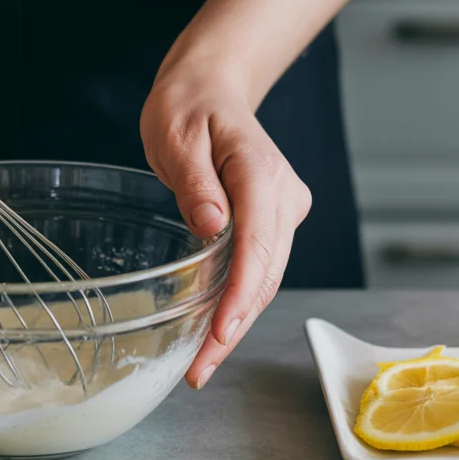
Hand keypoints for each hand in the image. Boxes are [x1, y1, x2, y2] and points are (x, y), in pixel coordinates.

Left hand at [140, 54, 311, 388]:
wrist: (209, 89)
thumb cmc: (187, 107)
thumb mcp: (176, 134)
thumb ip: (195, 181)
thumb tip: (213, 227)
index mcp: (260, 170)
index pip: (258, 242)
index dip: (241, 294)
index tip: (220, 332)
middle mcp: (282, 193)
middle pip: (267, 272)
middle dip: (234, 325)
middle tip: (200, 369)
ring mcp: (282, 209)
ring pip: (266, 278)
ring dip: (236, 323)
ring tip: (201, 365)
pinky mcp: (273, 221)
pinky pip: (259, 269)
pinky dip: (236, 303)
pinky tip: (212, 334)